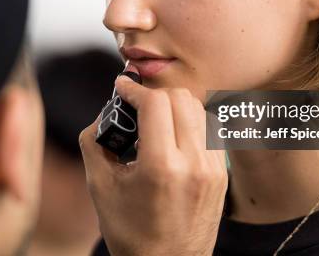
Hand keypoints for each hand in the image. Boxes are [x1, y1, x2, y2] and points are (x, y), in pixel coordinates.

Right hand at [79, 74, 227, 255]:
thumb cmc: (130, 231)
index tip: (121, 87)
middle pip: (181, 98)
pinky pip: (210, 129)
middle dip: (154, 95)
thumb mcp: (99, 186)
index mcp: (162, 167)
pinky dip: (191, 122)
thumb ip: (95, 139)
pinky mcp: (222, 174)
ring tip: (155, 120)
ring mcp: (214, 169)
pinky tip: (174, 135)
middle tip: (136, 105)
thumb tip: (108, 109)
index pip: (155, 103)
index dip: (134, 89)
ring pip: (199, 109)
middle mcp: (194, 164)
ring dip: (174, 105)